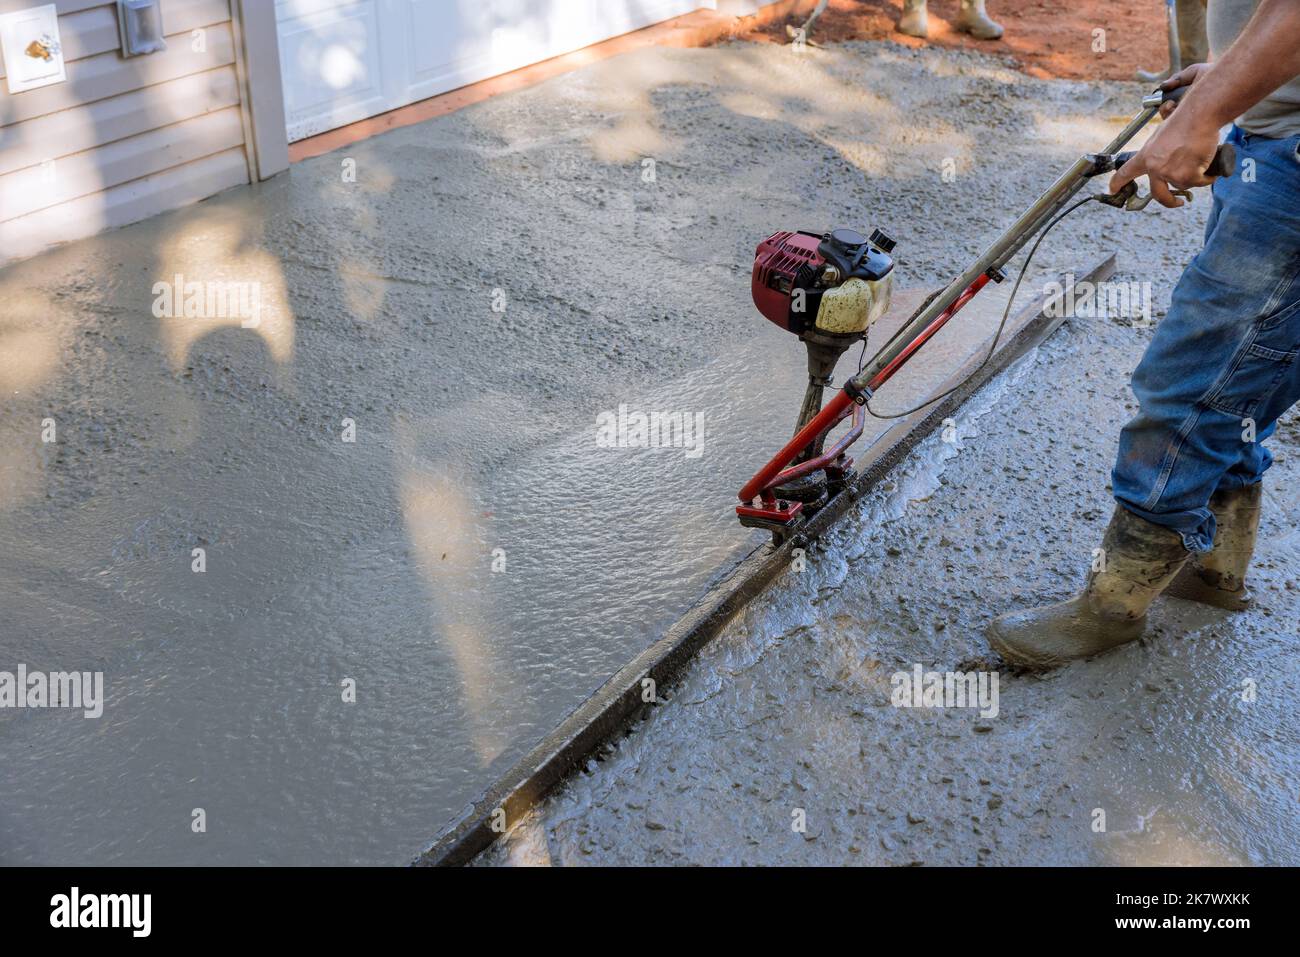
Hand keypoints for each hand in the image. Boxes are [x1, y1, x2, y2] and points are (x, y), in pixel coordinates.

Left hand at [1110, 68, 1222, 207]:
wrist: (1200, 114)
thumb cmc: (1186, 119)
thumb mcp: (1164, 135)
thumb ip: (1161, 152)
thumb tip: (1165, 164)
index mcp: (1146, 155)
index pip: (1126, 172)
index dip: (1117, 183)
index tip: (1111, 190)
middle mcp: (1154, 167)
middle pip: (1158, 194)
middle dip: (1168, 202)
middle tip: (1176, 202)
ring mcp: (1170, 173)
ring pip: (1185, 185)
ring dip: (1197, 176)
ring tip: (1202, 158)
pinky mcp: (1187, 176)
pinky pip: (1200, 182)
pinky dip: (1208, 176)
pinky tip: (1210, 163)